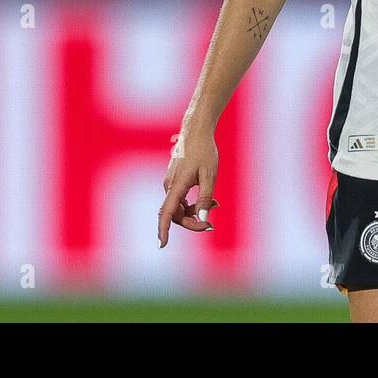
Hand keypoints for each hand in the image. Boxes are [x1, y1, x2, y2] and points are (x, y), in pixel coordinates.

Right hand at [158, 129, 218, 247]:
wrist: (196, 131)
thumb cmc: (204, 151)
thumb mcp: (209, 175)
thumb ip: (205, 198)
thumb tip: (203, 218)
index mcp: (176, 185)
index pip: (166, 213)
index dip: (163, 230)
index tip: (162, 245)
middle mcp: (169, 186)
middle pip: (176, 214)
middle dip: (192, 222)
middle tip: (210, 225)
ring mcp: (171, 183)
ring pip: (179, 207)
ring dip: (195, 212)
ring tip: (216, 205)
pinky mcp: (175, 181)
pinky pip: (181, 199)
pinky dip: (194, 204)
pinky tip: (211, 201)